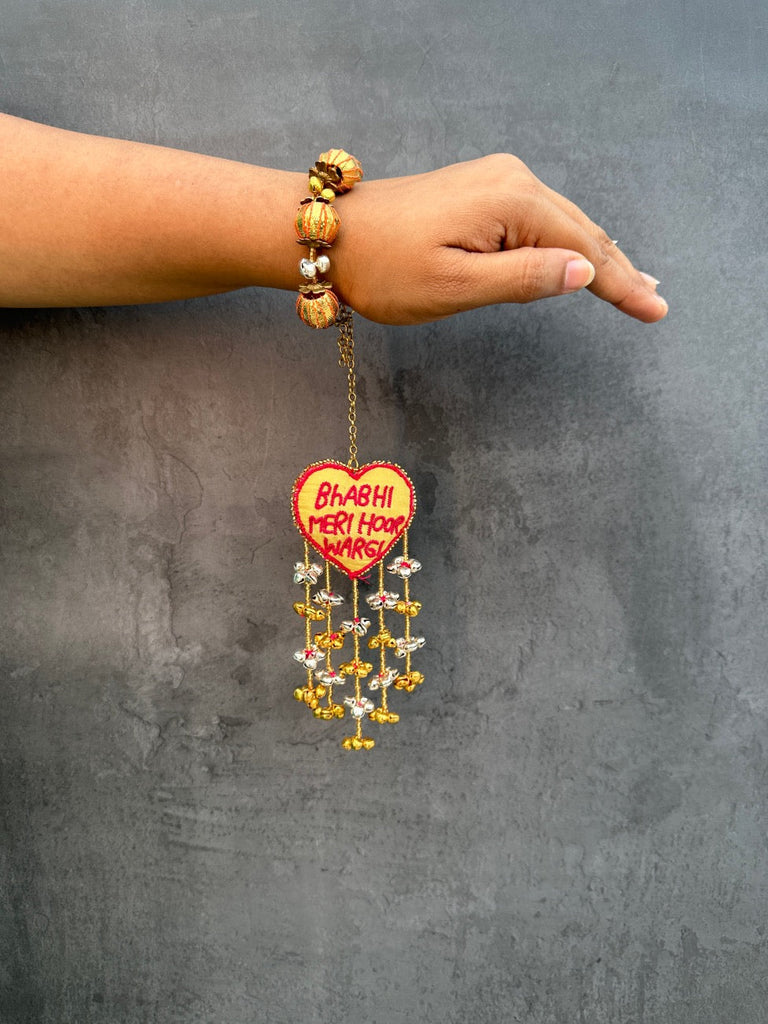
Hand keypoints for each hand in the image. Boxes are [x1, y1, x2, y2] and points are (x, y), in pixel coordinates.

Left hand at [332, 153, 666, 324]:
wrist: (332, 236)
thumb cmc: (385, 267)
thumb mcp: (456, 285)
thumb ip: (524, 278)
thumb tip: (585, 271)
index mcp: (512, 201)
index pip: (585, 248)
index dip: (621, 284)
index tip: (655, 311)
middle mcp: (512, 179)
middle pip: (582, 231)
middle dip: (620, 269)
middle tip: (656, 302)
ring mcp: (497, 180)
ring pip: (564, 224)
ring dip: (599, 255)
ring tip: (636, 283)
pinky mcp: (482, 190)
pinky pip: (540, 219)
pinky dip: (567, 242)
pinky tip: (583, 255)